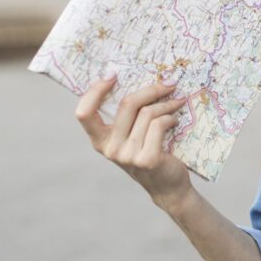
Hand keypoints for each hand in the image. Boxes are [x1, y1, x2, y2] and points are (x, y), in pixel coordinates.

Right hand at [75, 73, 193, 211]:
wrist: (167, 185)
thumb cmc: (150, 153)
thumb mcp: (132, 135)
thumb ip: (129, 116)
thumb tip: (139, 79)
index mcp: (100, 141)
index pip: (84, 113)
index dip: (94, 91)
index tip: (112, 75)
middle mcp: (110, 149)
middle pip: (127, 104)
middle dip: (151, 90)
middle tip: (169, 83)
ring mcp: (127, 156)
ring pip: (148, 113)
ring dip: (166, 104)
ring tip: (176, 104)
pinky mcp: (147, 159)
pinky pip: (159, 125)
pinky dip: (170, 118)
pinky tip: (175, 120)